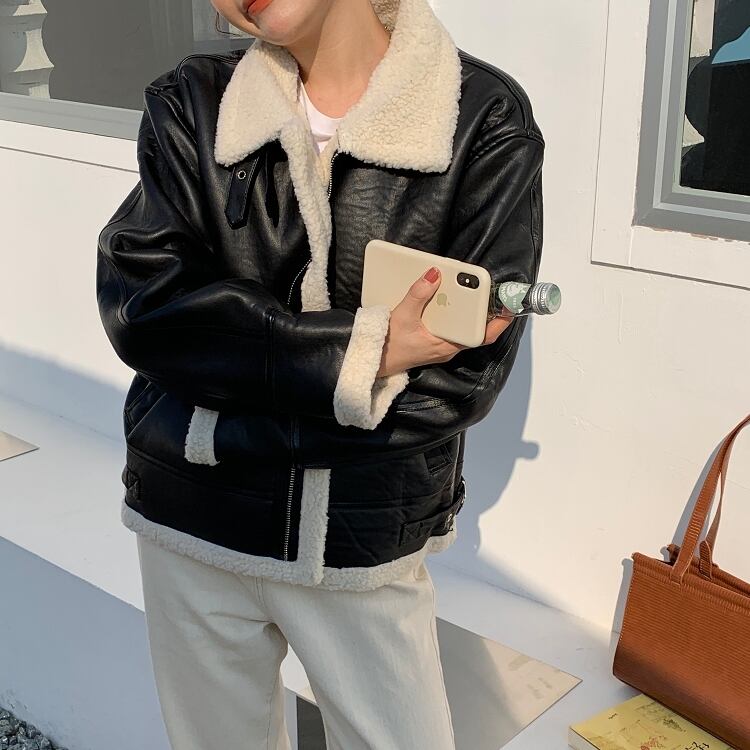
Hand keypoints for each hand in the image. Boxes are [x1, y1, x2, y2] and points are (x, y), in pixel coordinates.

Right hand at [375, 266, 513, 377]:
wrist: (375, 362)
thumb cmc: (389, 347)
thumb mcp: (403, 317)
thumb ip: (418, 294)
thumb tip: (434, 275)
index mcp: (447, 345)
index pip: (481, 336)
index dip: (498, 322)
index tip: (508, 306)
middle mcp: (448, 346)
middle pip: (475, 328)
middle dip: (485, 310)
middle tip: (493, 291)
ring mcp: (441, 344)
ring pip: (462, 327)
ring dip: (468, 310)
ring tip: (472, 290)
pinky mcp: (432, 341)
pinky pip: (449, 326)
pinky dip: (452, 313)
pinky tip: (446, 300)